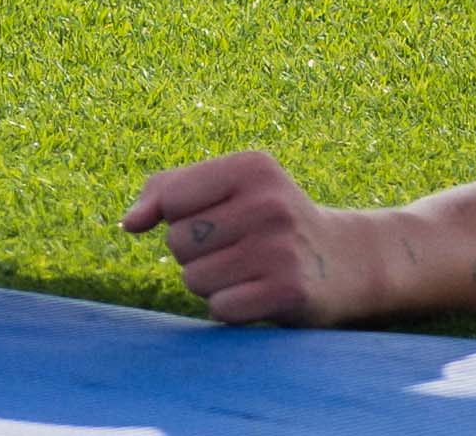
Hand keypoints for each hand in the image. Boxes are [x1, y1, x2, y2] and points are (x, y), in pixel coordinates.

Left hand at [125, 149, 369, 326]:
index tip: (216, 219)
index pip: (171, 199)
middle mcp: (270, 203)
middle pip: (179, 242)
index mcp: (251, 166)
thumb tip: (129, 224)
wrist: (346, 261)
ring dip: (212, 284)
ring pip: (194, 279)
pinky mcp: (291, 291)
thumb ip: (166, 193)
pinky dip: (231, 308)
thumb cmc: (266, 221)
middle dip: (196, 254)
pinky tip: (260, 295)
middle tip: (239, 250)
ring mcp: (283, 248)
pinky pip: (220, 308)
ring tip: (250, 271)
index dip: (179, 218)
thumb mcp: (226, 189)